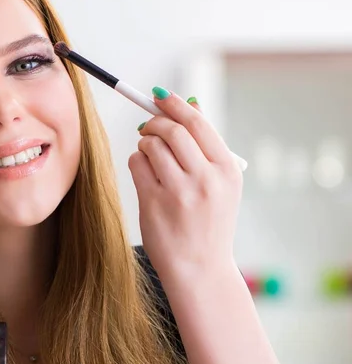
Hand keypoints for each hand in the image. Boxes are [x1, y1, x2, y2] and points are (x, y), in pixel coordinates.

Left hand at [128, 89, 241, 284]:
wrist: (200, 268)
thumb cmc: (208, 221)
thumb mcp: (221, 183)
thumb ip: (206, 144)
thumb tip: (191, 103)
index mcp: (226, 169)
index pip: (197, 123)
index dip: (175, 104)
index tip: (159, 95)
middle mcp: (206, 178)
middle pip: (172, 130)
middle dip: (154, 121)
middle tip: (147, 126)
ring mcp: (179, 192)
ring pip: (151, 144)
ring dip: (145, 143)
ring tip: (150, 156)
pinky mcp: (154, 203)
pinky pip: (137, 163)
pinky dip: (137, 161)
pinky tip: (145, 173)